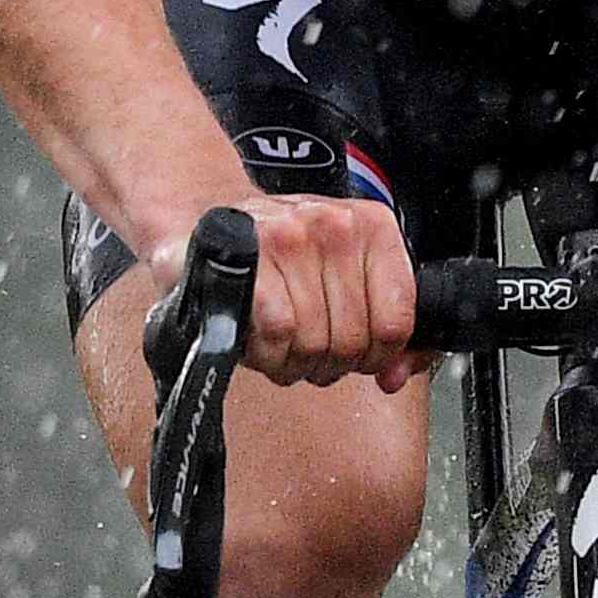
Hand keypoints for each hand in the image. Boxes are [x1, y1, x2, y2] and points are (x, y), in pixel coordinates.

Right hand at [176, 191, 416, 387]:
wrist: (200, 221)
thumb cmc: (274, 257)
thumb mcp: (339, 275)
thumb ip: (381, 326)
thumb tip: (396, 376)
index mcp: (372, 226)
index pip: (397, 320)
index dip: (376, 357)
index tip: (358, 359)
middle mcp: (336, 225)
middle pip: (353, 340)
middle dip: (327, 363)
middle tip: (306, 352)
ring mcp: (292, 239)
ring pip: (315, 342)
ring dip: (293, 361)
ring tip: (280, 345)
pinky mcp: (252, 260)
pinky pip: (278, 334)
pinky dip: (267, 353)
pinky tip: (259, 343)